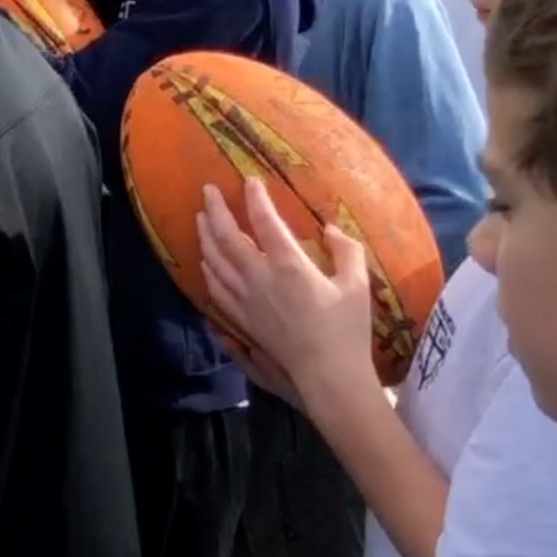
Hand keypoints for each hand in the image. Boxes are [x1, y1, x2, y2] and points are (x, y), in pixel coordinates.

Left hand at [199, 177, 380, 414]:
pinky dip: (208, 271)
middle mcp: (259, 279)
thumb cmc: (347, 330)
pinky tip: (205, 263)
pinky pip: (215, 290)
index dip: (255, 198)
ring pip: (214, 262)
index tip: (249, 180)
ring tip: (200, 220)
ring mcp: (245, 301)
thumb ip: (346, 252)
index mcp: (289, 266)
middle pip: (227, 238)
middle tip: (207, 191)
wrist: (327, 376)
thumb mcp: (356, 286)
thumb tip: (331, 229)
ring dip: (205, 237)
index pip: (265, 222)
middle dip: (215, 210)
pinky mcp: (241, 320)